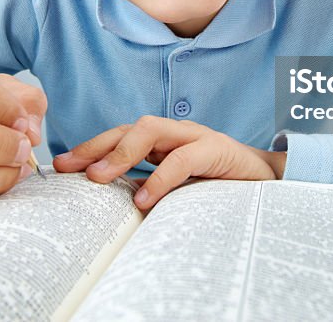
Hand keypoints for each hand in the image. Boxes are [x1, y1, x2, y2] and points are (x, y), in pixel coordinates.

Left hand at [52, 116, 285, 209]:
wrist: (271, 185)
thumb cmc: (221, 187)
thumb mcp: (179, 190)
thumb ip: (149, 189)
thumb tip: (110, 206)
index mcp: (164, 142)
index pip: (121, 135)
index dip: (90, 146)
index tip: (61, 165)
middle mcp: (177, 132)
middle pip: (129, 126)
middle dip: (95, 144)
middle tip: (69, 167)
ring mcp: (196, 136)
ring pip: (151, 129)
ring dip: (121, 152)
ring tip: (98, 177)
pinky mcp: (217, 149)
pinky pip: (183, 158)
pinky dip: (160, 177)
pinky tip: (143, 198)